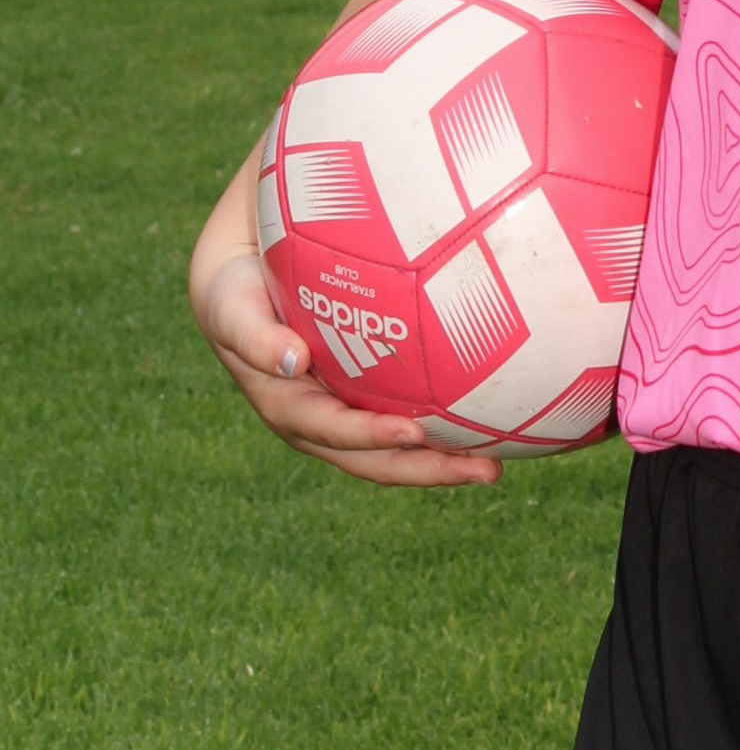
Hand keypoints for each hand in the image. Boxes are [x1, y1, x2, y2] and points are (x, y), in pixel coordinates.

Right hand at [198, 246, 500, 487]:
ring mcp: (343, 415)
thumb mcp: (231, 308)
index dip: (371, 437)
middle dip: (428, 470)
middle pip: (376, 459)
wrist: (242, 279)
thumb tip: (291, 361)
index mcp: (287, 408)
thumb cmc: (237, 288)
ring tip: (497, 464)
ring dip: (445, 462)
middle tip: (486, 470)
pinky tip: (491, 420)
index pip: (334, 432)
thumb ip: (253, 336)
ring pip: (398, 450)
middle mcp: (318, 423)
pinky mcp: (363, 399)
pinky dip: (445, 427)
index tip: (414, 435)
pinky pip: (407, 417)